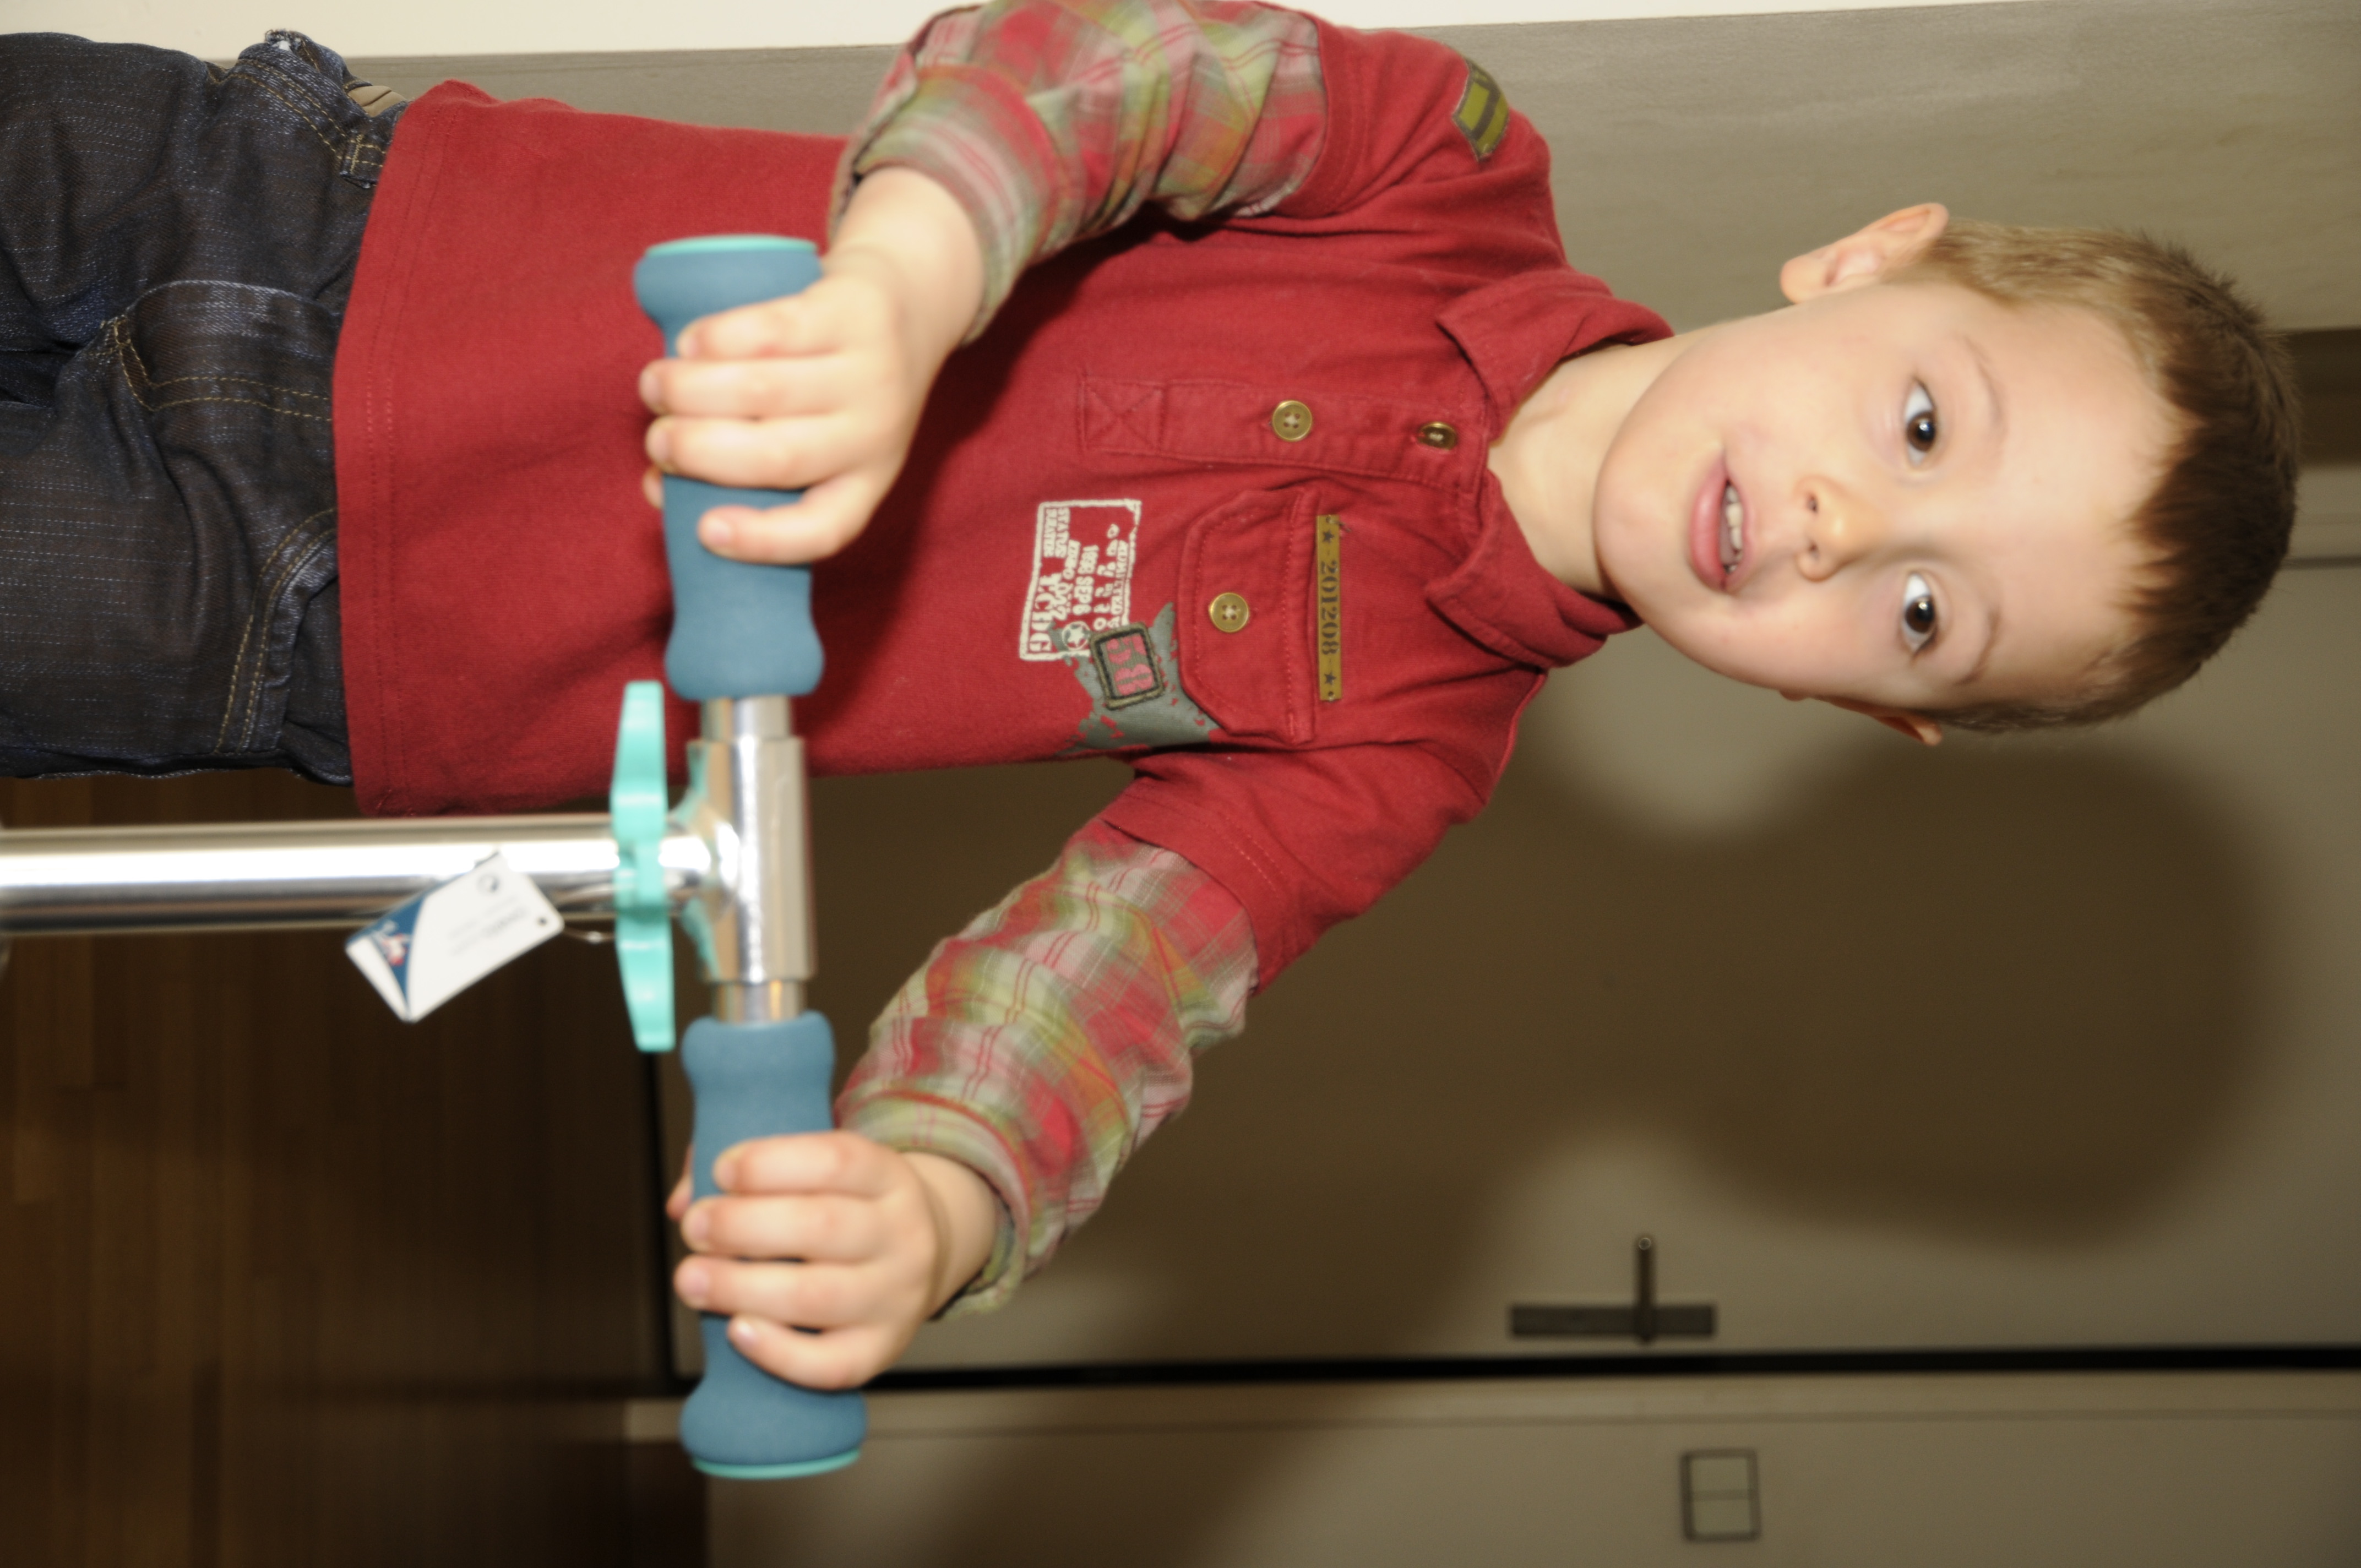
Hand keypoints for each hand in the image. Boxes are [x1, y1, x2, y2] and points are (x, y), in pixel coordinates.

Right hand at [638, 168, 984, 565]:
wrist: (912, 299)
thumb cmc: (838, 386)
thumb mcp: (818, 437)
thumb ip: (743, 470)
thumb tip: (659, 489)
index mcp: (865, 481)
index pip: (824, 529)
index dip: (763, 541)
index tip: (705, 530)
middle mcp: (875, 432)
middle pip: (777, 457)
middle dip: (698, 452)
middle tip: (658, 439)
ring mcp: (869, 371)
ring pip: (764, 390)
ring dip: (690, 392)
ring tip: (654, 387)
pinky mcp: (852, 311)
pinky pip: (772, 330)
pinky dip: (717, 339)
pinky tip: (688, 344)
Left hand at [668, 1132, 998, 1388]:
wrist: (922, 1260)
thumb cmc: (847, 1210)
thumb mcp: (821, 1171)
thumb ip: (750, 1173)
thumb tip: (684, 1200)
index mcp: (888, 1177)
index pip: (836, 1161)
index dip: (769, 1164)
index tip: (721, 1171)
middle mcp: (901, 1235)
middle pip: (821, 1226)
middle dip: (740, 1226)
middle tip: (694, 1229)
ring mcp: (895, 1298)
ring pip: (816, 1296)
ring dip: (738, 1287)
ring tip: (690, 1279)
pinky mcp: (880, 1351)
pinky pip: (830, 1364)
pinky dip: (776, 1353)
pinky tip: (737, 1330)